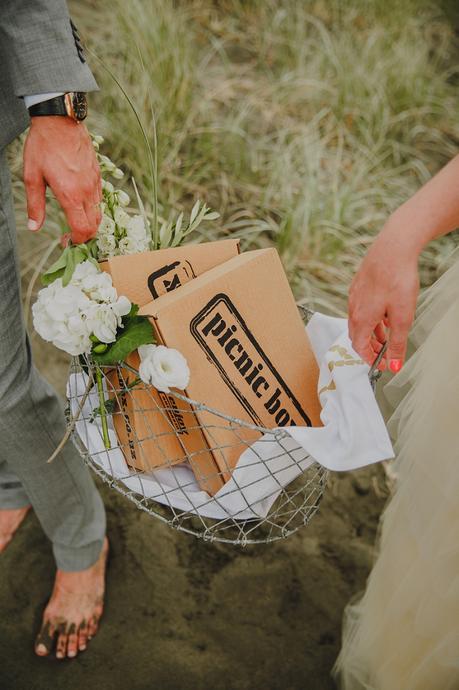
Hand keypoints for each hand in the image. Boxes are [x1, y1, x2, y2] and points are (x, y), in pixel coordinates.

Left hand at [23, 117, 101, 243]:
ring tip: (75, 220)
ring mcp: (95, 182)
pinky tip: (78, 202)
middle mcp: (87, 191)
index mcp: (71, 195)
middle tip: (70, 235)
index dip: (76, 241)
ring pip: (98, 213)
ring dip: (89, 222)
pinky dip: (92, 208)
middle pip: (94, 225)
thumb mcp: (32, 177)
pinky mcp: (97, 174)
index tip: (66, 241)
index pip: (83, 230)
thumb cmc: (43, 146)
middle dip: (84, 235)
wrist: (60, 120)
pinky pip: (99, 198)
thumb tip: (34, 227)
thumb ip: (35, 205)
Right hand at [348, 224, 419, 372]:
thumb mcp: (402, 317)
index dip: (370, 359)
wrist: (393, 247)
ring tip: (387, 333)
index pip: (359, 348)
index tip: (383, 364)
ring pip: (360, 320)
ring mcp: (355, 294)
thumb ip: (397, 343)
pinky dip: (371, 316)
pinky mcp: (359, 283)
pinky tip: (385, 311)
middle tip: (384, 352)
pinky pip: (362, 306)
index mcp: (361, 319)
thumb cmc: (397, 279)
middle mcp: (354, 308)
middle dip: (369, 347)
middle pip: (356, 335)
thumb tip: (394, 366)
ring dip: (371, 331)